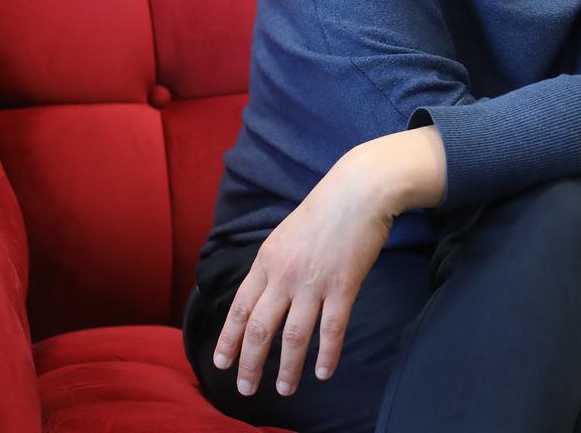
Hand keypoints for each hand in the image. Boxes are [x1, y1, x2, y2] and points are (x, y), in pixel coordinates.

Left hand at [211, 127, 445, 397]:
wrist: (360, 189)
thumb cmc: (326, 208)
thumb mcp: (285, 235)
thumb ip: (274, 265)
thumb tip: (265, 293)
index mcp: (266, 261)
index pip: (240, 309)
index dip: (228, 339)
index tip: (221, 363)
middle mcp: (284, 275)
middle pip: (260, 329)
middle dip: (250, 364)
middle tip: (246, 389)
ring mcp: (313, 282)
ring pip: (293, 336)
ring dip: (287, 368)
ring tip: (284, 389)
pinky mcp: (343, 285)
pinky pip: (332, 328)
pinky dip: (326, 354)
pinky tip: (323, 372)